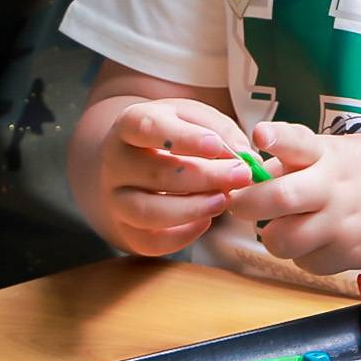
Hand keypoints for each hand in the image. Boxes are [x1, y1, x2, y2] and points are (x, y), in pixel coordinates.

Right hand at [95, 97, 256, 255]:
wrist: (128, 164)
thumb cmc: (168, 136)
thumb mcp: (190, 117)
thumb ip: (219, 129)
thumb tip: (245, 155)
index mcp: (129, 124)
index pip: (148, 127)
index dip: (184, 138)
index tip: (216, 145)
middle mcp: (115, 162)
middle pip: (156, 174)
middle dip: (205, 177)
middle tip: (240, 175)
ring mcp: (116, 199)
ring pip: (149, 212)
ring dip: (192, 209)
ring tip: (223, 200)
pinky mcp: (124, 230)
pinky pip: (151, 242)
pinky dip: (182, 235)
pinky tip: (205, 221)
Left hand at [230, 121, 360, 275]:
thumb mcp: (339, 151)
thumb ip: (297, 162)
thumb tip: (251, 174)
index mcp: (330, 155)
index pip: (300, 142)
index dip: (277, 139)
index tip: (260, 136)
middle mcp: (334, 188)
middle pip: (279, 199)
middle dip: (245, 203)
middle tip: (238, 202)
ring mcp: (343, 225)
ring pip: (282, 241)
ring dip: (273, 235)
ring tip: (282, 226)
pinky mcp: (351, 255)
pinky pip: (306, 263)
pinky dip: (302, 255)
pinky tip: (316, 240)